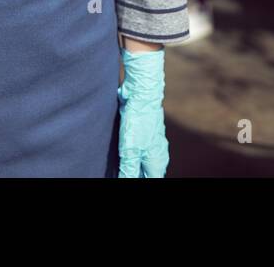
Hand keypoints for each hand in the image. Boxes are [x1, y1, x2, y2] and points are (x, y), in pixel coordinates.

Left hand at [117, 47, 168, 176]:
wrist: (141, 93)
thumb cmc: (138, 121)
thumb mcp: (130, 150)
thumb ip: (129, 169)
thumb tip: (125, 179)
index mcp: (157, 163)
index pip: (150, 180)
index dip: (135, 180)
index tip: (123, 176)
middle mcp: (157, 155)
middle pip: (144, 173)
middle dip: (132, 173)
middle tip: (117, 171)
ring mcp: (150, 143)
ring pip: (140, 161)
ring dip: (129, 164)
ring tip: (116, 163)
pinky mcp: (142, 133)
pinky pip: (135, 149)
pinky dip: (127, 153)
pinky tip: (117, 151)